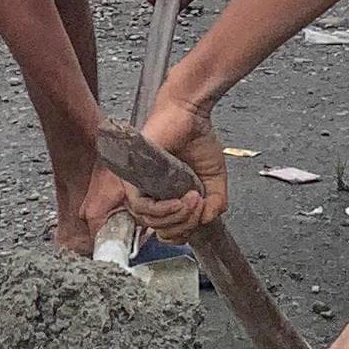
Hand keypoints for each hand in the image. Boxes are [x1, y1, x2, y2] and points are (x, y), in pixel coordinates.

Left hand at [116, 93, 229, 239]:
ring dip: (177, 217)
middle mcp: (151, 194)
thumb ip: (215, 203)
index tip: (199, 218)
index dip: (184, 233)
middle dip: (185, 225)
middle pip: (159, 230)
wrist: (190, 115)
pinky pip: (141, 206)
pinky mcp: (132, 176)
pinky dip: (163, 210)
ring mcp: (140, 186)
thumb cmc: (197, 140)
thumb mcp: (214, 179)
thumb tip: (206, 220)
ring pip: (149, 222)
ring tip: (194, 200)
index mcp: (166, 197)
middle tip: (200, 206)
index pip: (166, 231)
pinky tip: (180, 201)